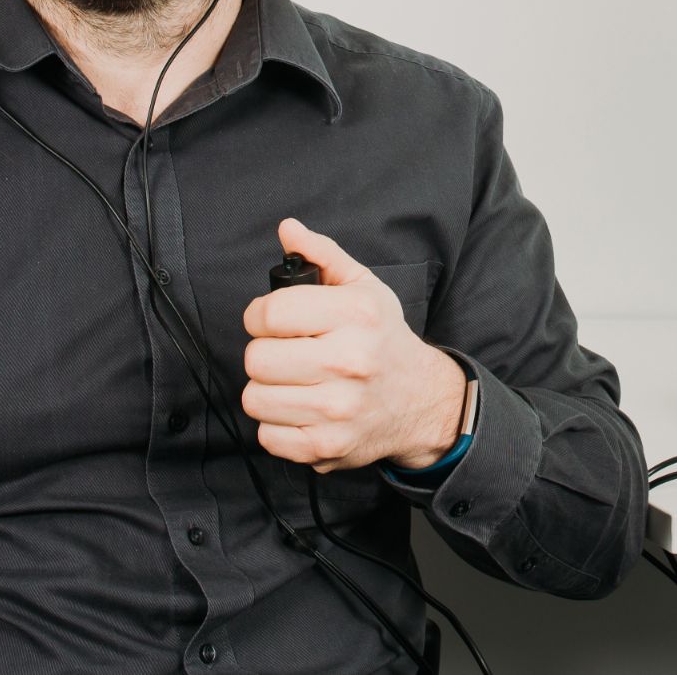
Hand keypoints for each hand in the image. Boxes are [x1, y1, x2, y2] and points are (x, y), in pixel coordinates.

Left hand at [241, 218, 466, 473]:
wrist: (420, 400)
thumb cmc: (384, 340)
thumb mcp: (364, 288)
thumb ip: (323, 255)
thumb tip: (287, 229)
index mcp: (356, 315)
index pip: (271, 313)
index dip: (261, 315)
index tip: (274, 321)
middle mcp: (349, 361)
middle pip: (256, 359)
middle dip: (266, 353)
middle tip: (289, 353)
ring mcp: (337, 409)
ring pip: (255, 399)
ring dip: (269, 390)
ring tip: (295, 382)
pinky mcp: (326, 447)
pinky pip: (267, 436)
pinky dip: (278, 425)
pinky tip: (302, 409)